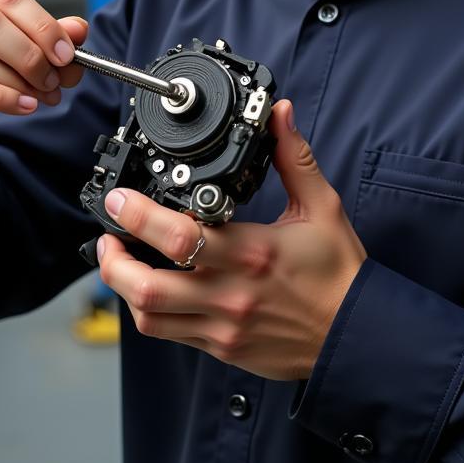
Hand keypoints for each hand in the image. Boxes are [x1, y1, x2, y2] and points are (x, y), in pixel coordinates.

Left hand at [97, 100, 367, 380]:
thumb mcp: (322, 206)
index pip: (177, 238)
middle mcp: (230, 294)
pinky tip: (154, 287)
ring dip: (123, 287)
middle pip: (147, 286)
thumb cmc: (339, 272)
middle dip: (112, 259)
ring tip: (118, 261)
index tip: (120, 199)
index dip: (137, 217)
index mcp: (252, 253)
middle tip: (107, 232)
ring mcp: (223, 327)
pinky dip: (151, 310)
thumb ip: (293, 157)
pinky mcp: (222, 347)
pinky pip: (171, 334)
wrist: (356, 332)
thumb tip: (280, 115)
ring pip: (150, 316)